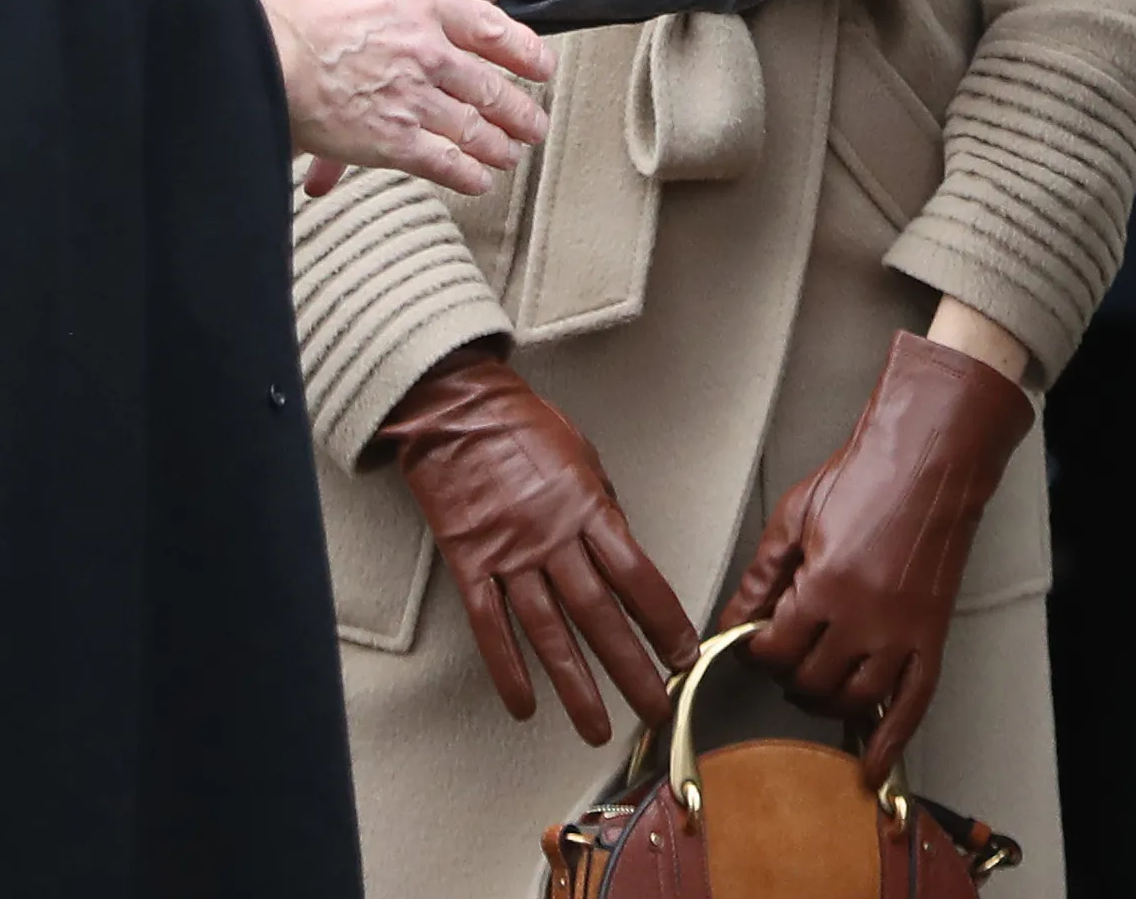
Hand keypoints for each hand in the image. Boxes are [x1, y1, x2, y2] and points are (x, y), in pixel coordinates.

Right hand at [245, 0, 553, 197]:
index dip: (519, 49)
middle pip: (488, 83)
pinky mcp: (390, 140)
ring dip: (498, 143)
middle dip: (516, 108)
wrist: (254, 50)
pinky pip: (442, 161)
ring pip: (473, 126)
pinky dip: (465, 172)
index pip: (487, 26)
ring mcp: (412, 96)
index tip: (541, 66)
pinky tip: (476, 180)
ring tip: (511, 156)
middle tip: (535, 125)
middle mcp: (425, 48)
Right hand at [384, 348, 700, 746]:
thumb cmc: (521, 423)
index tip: (683, 655)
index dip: (664, 622)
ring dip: (576, 686)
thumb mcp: (582, 453)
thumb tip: (623, 555)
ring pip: (548, 633)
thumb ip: (602, 508)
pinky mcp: (469, 562)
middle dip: (632, 669)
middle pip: (599, 616)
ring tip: (596, 729)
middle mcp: (550, 538)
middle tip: (656, 710)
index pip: (637, 577)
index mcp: (586, 507)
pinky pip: (490, 625)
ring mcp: (508, 554)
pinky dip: (506, 668)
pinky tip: (523, 705)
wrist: (452, 406)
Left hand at [721, 328, 1036, 783]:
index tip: (753, 643)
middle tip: (782, 658)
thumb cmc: (863, 479)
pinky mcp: (931, 637)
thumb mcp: (793, 518)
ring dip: (828, 701)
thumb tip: (730, 621)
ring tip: (813, 682)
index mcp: (825, 587)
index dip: (757, 652)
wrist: (926, 463)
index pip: (776, 650)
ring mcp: (903, 634)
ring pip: (856, 699)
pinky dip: (892, 739)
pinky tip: (873, 761)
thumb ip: (761, 578)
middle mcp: (866, 620)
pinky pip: (913, 704)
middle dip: (788, 675)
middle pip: (813, 681)